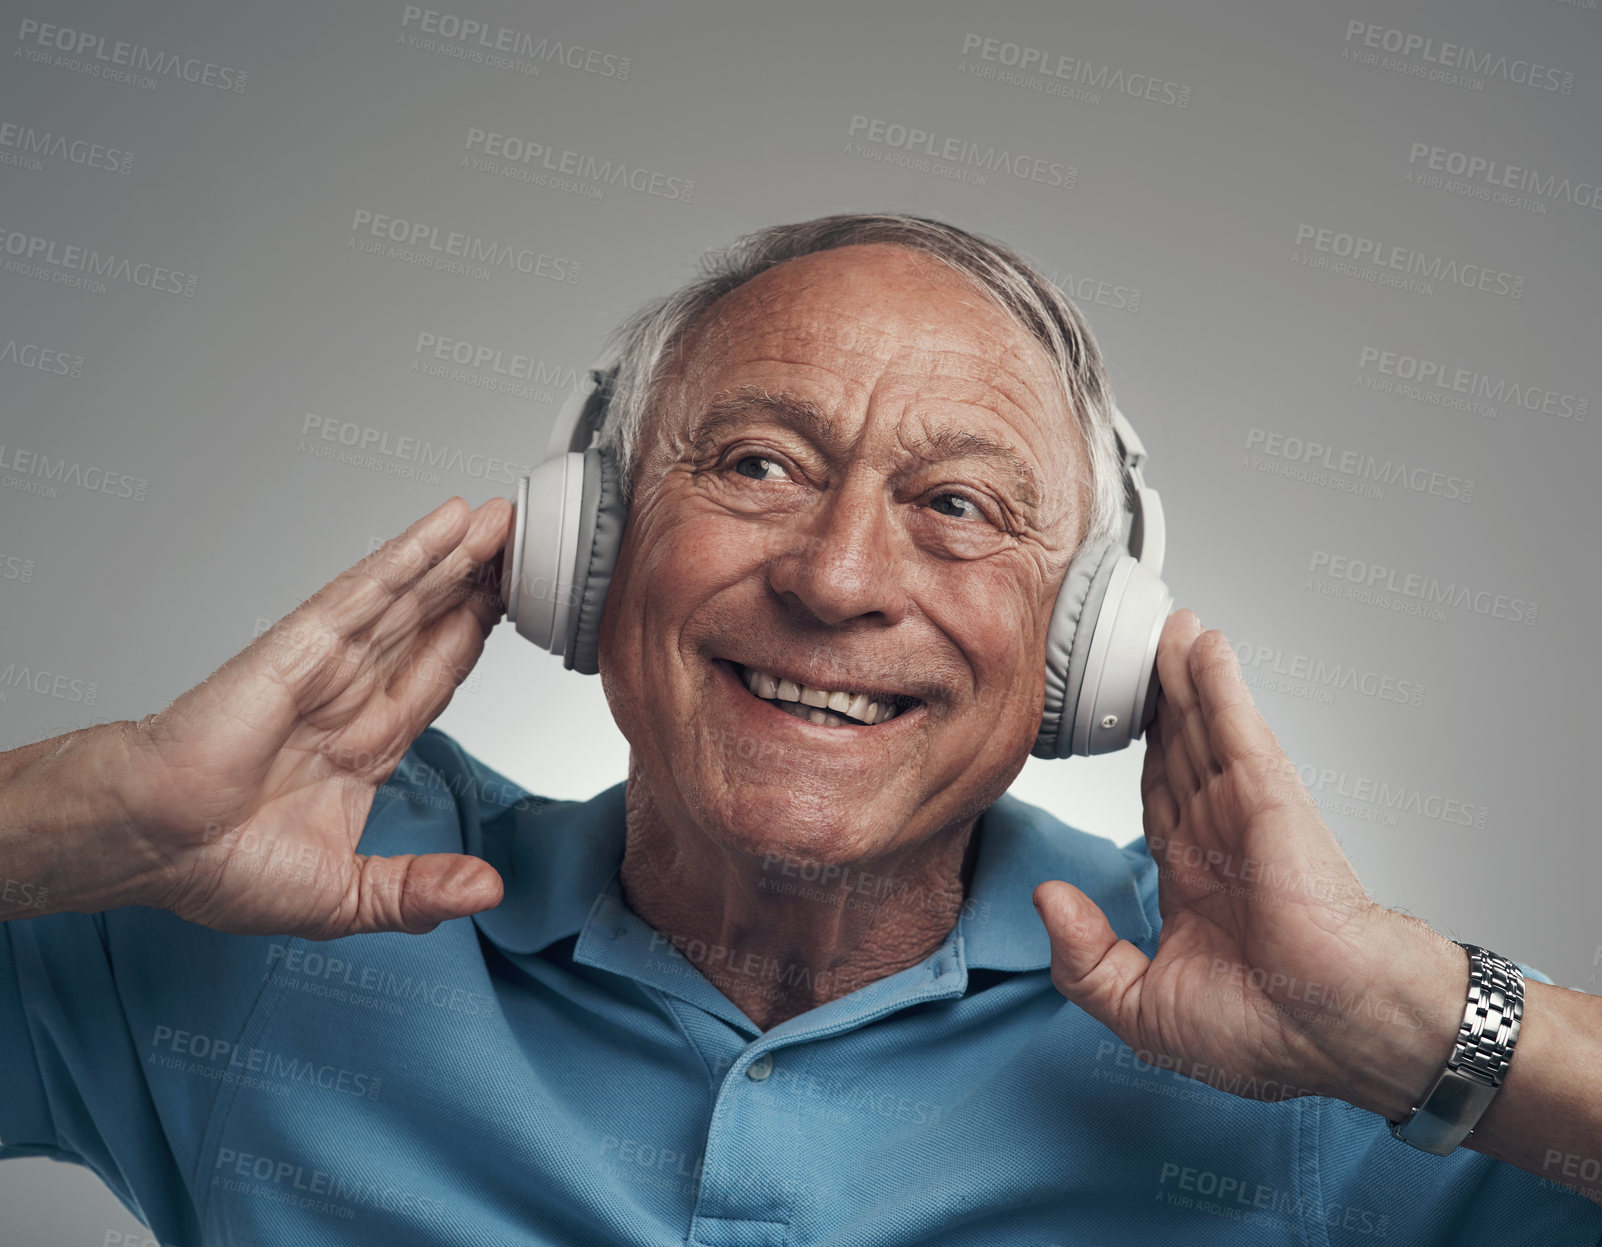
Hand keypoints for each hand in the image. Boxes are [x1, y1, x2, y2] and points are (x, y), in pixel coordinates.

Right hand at [115, 495, 514, 938]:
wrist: (148, 846)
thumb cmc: (216, 867)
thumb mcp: (345, 899)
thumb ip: (418, 891)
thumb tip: (486, 893)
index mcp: (362, 747)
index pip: (434, 679)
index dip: (473, 639)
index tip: (515, 607)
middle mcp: (349, 697)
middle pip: (429, 626)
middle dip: (476, 585)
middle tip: (525, 541)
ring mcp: (327, 666)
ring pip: (407, 599)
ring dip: (454, 556)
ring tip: (501, 518)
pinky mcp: (300, 646)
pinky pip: (365, 594)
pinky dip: (408, 556)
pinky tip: (448, 525)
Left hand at [1032, 609, 1464, 1111]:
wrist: (1334, 1033)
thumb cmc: (1265, 1033)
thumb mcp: (1142, 1008)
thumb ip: (1085, 957)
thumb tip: (1046, 900)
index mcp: (1194, 881)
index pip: (1157, 797)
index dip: (1141, 754)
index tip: (1121, 718)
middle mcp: (1218, 836)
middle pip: (1177, 747)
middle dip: (1159, 696)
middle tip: (1136, 644)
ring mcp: (1244, 811)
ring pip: (1202, 725)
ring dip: (1185, 672)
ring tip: (1167, 621)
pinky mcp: (1268, 796)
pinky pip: (1237, 728)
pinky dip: (1219, 682)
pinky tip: (1203, 643)